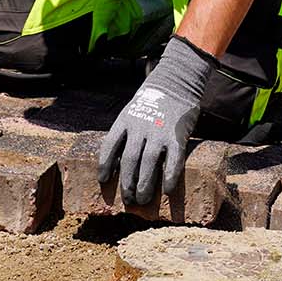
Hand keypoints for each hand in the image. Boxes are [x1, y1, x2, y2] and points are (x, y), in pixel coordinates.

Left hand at [97, 35, 213, 206]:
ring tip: (143, 200)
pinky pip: (173, 161)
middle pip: (128, 161)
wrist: (177, 80)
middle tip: (129, 200)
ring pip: (147, 165)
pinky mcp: (177, 136)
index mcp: (125, 120)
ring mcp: (158, 132)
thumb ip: (128, 130)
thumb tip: (121, 156)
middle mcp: (139, 128)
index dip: (104, 166)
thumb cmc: (154, 98)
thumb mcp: (133, 109)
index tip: (104, 181)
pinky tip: (168, 190)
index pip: (109, 147)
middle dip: (127, 183)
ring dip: (144, 185)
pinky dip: (170, 177)